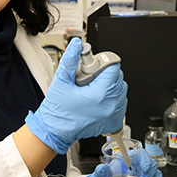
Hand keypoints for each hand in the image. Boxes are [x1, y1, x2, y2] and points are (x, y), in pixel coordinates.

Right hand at [25, 38, 127, 153]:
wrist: (55, 131)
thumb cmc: (57, 110)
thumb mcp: (61, 80)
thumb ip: (71, 60)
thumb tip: (77, 45)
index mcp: (99, 94)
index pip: (114, 68)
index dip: (103, 63)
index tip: (93, 65)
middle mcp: (110, 105)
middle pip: (119, 78)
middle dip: (106, 73)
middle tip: (90, 77)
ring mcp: (113, 115)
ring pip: (121, 90)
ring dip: (110, 85)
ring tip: (92, 89)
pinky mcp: (113, 122)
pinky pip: (121, 104)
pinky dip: (113, 98)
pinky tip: (98, 99)